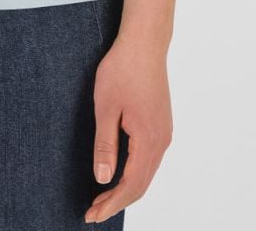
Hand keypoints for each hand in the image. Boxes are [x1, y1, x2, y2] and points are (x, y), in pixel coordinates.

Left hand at [84, 34, 171, 223]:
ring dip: (126, 189)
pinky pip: (149, 159)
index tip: (92, 215)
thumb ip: (105, 145)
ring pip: (146, 173)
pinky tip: (119, 173)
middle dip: (117, 201)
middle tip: (93, 212)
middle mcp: (161, 140)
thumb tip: (103, 179)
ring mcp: (163, 132)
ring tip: (102, 197)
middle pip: (141, 184)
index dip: (111, 203)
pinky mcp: (161, 124)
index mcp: (148, 139)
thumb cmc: (122, 70)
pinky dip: (134, 173)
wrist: (144, 43)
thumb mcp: (106, 107)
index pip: (131, 185)